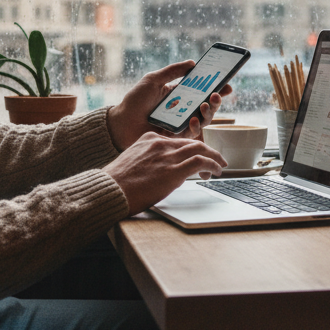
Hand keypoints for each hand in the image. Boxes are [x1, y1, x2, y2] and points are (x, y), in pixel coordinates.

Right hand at [104, 132, 225, 214]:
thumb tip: (157, 172)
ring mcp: (168, 156)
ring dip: (214, 157)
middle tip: (217, 158)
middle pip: (192, 142)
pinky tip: (216, 171)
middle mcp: (161, 144)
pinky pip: (201, 162)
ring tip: (220, 165)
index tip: (197, 156)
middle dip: (208, 150)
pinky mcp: (174, 171)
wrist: (110, 190)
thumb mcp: (132, 162)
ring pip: (200, 149)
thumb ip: (147, 161)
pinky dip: (212, 165)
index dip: (191, 148)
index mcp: (149, 139)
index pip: (178, 140)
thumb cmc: (116, 183)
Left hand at [106, 60, 232, 149]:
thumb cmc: (135, 101)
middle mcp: (183, 109)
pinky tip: (193, 120)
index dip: (217, 88)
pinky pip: (191, 133)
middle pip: (208, 106)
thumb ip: (173, 71)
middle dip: (216, 100)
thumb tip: (193, 63)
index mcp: (180, 94)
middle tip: (217, 94)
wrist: (121, 123)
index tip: (227, 84)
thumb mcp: (153, 80)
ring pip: (204, 120)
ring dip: (209, 112)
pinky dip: (195, 126)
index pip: (203, 90)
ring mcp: (180, 123)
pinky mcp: (176, 137)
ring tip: (206, 104)